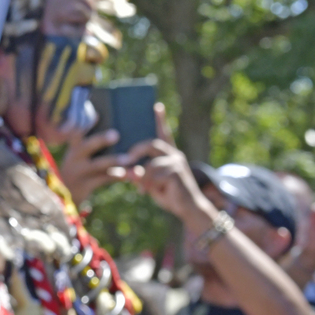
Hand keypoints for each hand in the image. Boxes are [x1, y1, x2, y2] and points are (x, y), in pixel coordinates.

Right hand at [54, 123, 123, 204]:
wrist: (65, 194)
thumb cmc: (80, 168)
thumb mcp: (79, 156)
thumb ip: (92, 144)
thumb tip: (109, 125)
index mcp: (74, 147)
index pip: (76, 132)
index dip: (85, 123)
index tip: (97, 114)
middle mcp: (74, 158)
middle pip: (86, 146)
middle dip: (101, 140)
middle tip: (116, 134)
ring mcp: (79, 172)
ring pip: (98, 164)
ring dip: (115, 160)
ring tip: (130, 159)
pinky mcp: (86, 185)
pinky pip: (105, 179)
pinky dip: (119, 176)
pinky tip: (131, 174)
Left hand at [121, 104, 213, 229]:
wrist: (188, 209)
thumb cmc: (167, 194)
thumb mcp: (149, 183)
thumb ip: (138, 174)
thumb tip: (127, 170)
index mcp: (168, 154)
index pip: (164, 133)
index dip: (160, 120)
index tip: (156, 105)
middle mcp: (175, 155)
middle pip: (151, 144)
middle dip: (135, 151)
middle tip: (126, 160)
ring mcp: (177, 163)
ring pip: (150, 164)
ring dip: (142, 177)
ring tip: (141, 189)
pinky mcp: (177, 173)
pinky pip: (154, 175)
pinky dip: (147, 185)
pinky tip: (148, 192)